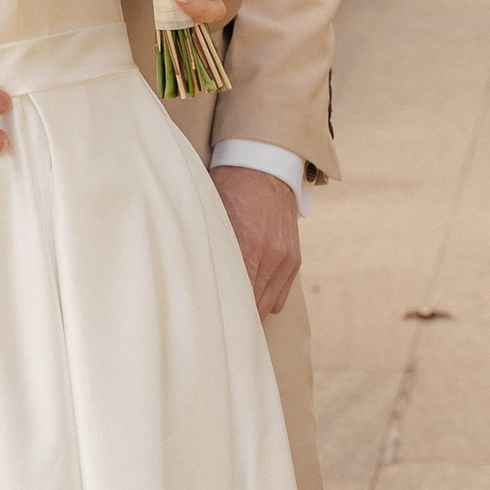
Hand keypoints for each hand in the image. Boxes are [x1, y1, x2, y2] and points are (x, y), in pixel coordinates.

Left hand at [212, 163, 300, 317]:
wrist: (265, 167)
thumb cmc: (229, 188)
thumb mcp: (212, 216)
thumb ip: (210, 250)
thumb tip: (194, 280)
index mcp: (248, 246)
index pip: (238, 297)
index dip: (224, 313)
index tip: (210, 322)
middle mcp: (271, 256)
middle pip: (255, 307)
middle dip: (237, 315)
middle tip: (217, 321)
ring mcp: (286, 259)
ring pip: (269, 305)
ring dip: (253, 309)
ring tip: (234, 311)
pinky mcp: (294, 260)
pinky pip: (281, 295)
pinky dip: (267, 299)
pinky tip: (251, 295)